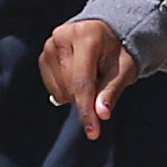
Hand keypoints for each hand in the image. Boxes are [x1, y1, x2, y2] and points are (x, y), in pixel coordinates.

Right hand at [39, 17, 138, 139]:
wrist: (104, 33)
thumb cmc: (117, 52)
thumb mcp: (124, 69)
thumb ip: (111, 91)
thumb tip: (101, 114)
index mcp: (85, 35)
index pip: (82, 80)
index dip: (87, 109)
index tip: (93, 132)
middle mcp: (62, 36)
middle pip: (70, 87)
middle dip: (86, 98)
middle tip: (102, 85)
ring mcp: (49, 46)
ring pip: (60, 91)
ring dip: (77, 94)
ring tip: (91, 76)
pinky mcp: (43, 56)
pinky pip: (53, 89)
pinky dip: (68, 91)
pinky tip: (78, 77)